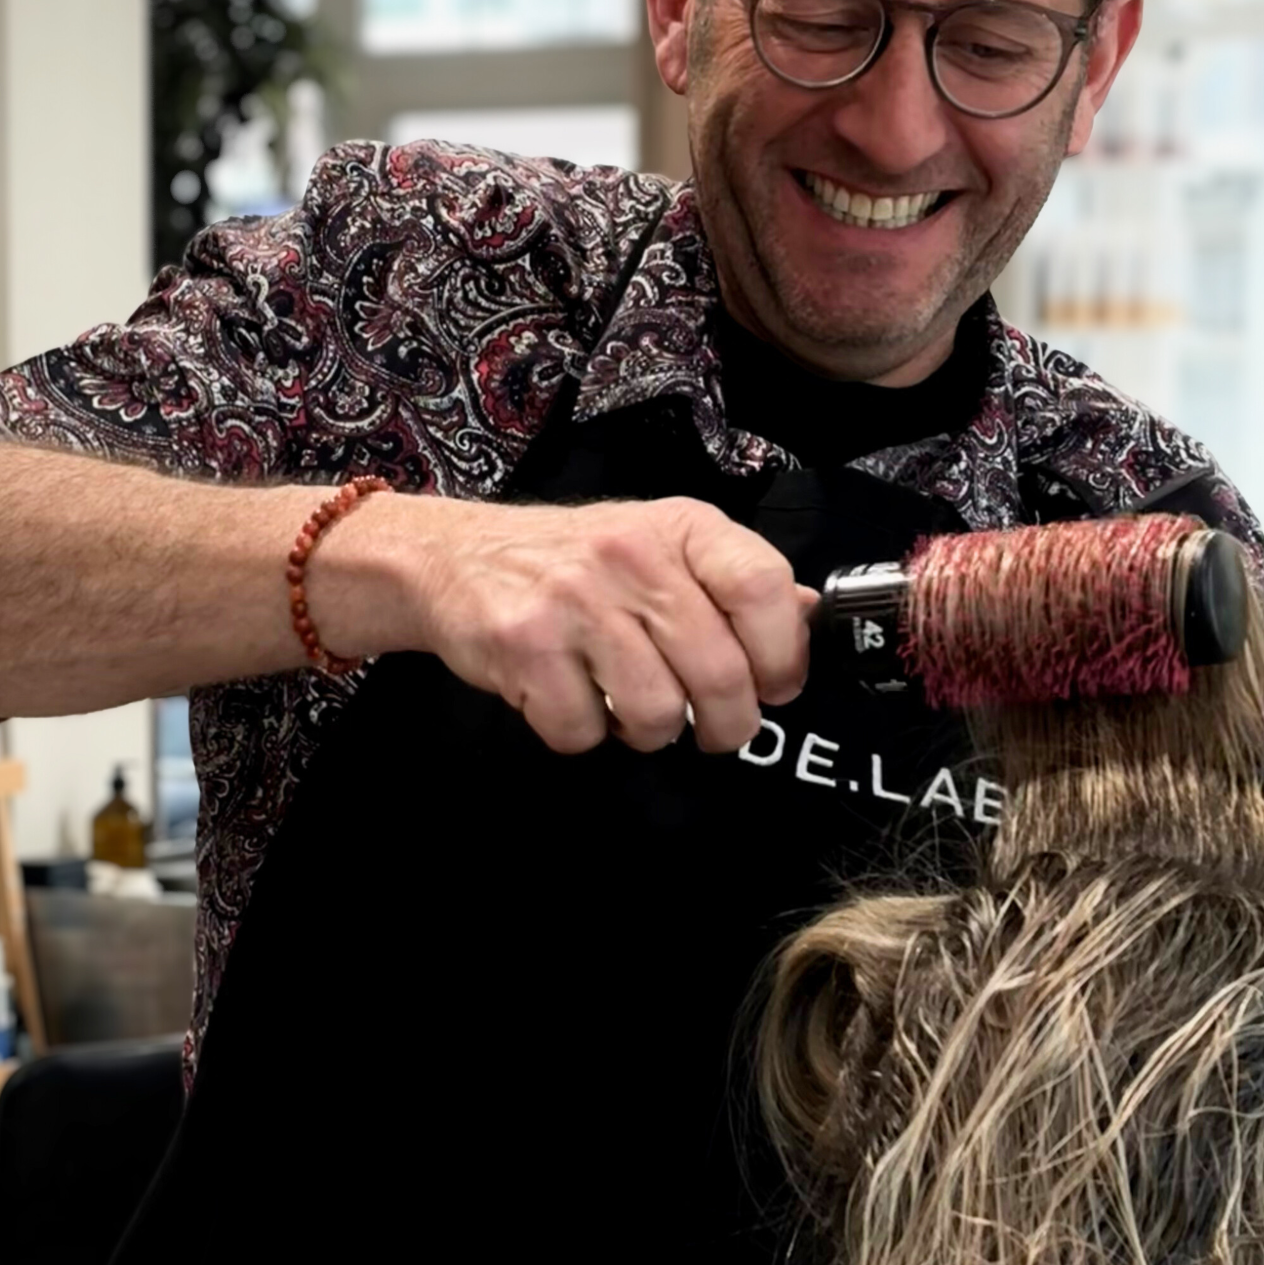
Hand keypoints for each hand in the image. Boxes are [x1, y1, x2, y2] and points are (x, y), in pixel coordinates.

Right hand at [371, 493, 812, 755]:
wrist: (454, 558)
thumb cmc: (574, 562)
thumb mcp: (660, 547)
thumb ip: (731, 582)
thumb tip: (809, 615)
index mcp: (681, 528)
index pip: (763, 588)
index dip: (782, 654)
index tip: (774, 687)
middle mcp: (631, 556)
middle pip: (719, 672)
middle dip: (727, 725)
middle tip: (713, 731)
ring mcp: (574, 600)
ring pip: (657, 713)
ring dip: (650, 733)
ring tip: (629, 707)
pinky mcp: (523, 645)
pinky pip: (584, 731)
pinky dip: (584, 736)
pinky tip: (573, 702)